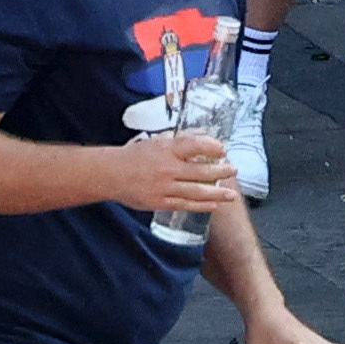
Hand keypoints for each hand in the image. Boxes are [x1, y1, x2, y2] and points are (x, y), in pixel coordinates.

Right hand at [115, 129, 234, 217]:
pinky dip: (201, 205)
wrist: (111, 174)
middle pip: (201, 171)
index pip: (194, 145)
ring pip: (197, 191)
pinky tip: (214, 205)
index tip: (223, 149)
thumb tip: (205, 138)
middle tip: (233, 170)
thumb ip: (180, 141)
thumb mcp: (157, 142)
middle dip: (221, 172)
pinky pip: (185, 205)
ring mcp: (164, 187)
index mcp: (166, 149)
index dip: (211, 147)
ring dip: (217, 193)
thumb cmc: (135, 156)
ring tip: (231, 194)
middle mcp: (167, 168)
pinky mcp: (160, 202)